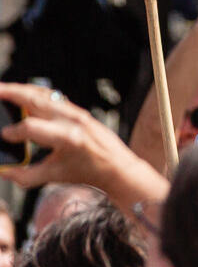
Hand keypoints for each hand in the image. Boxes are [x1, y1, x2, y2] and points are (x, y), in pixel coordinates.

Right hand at [0, 83, 158, 199]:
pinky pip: (54, 98)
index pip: (31, 127)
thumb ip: (26, 176)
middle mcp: (73, 121)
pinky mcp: (79, 111)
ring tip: (3, 89)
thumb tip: (3, 173)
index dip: (13, 132)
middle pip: (36, 100)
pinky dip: (36, 94)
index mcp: (67, 138)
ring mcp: (77, 113)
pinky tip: (22, 94)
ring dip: (22, 90)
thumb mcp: (55, 176)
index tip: (4, 136)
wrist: (118, 166)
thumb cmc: (89, 172)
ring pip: (44, 95)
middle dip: (11, 93)